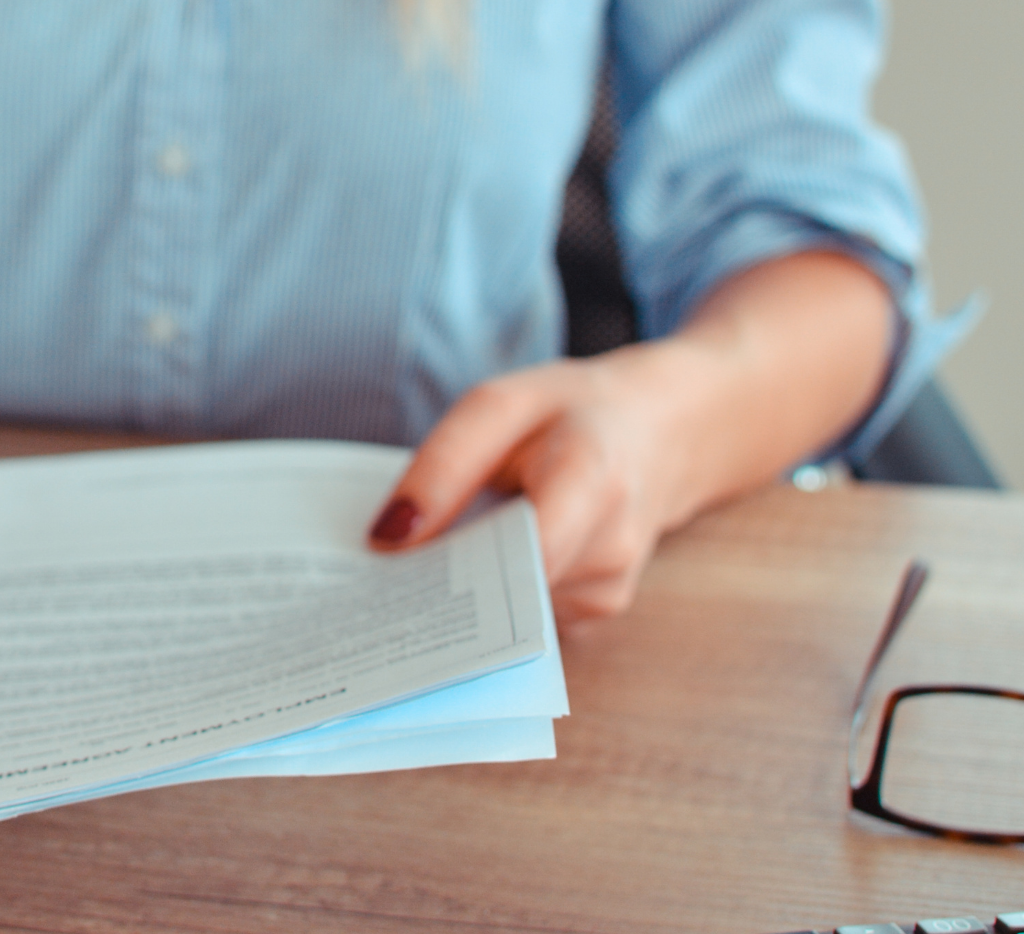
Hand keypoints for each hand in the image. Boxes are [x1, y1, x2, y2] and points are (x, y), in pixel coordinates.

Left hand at [365, 251, 894, 621]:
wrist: (661, 432)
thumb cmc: (571, 412)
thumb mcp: (500, 404)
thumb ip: (444, 466)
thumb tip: (387, 539)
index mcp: (592, 479)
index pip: (525, 550)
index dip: (450, 571)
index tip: (381, 580)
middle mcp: (609, 549)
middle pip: (503, 594)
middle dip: (434, 589)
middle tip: (362, 586)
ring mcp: (609, 590)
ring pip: (506, 615)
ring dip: (456, 594)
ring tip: (408, 568)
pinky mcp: (597, 611)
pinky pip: (522, 619)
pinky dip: (483, 598)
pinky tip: (455, 572)